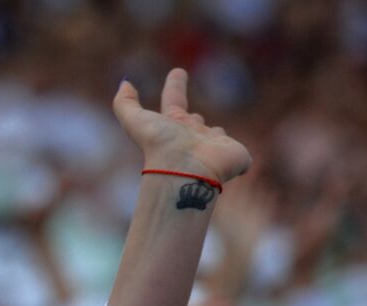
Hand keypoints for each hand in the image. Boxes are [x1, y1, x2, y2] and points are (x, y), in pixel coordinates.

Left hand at [113, 69, 250, 185]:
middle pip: (195, 123)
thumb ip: (125, 103)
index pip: (173, 100)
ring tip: (215, 136)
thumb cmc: (160, 146)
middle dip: (195, 119)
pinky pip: (241, 159)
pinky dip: (241, 160)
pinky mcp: (235, 158)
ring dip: (216, 136)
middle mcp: (192, 136)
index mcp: (173, 125)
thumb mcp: (135, 121)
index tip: (178, 71)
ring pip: (216, 137)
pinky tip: (241, 164)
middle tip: (194, 117)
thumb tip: (125, 82)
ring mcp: (213, 148)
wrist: (184, 172)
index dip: (175, 86)